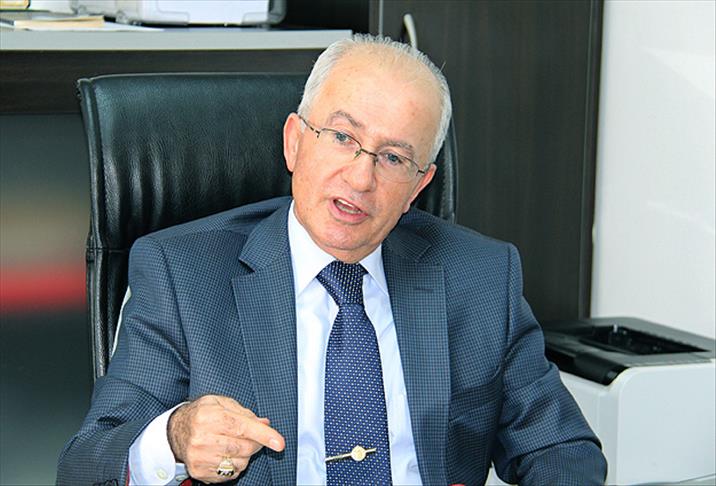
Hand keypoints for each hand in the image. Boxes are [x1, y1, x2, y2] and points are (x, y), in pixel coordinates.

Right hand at [167, 395, 284, 482]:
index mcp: (209, 416)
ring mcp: (199, 457)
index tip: (279, 443)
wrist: (175, 430)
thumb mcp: (221, 403)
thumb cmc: (202, 414)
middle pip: (244, 447)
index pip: (242, 427)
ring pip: (239, 463)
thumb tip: (265, 424)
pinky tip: (225, 454)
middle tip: (253, 436)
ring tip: (234, 443)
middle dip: (256, 443)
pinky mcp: (199, 471)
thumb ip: (245, 413)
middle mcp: (202, 438)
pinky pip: (229, 474)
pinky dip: (234, 465)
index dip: (263, 435)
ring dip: (245, 455)